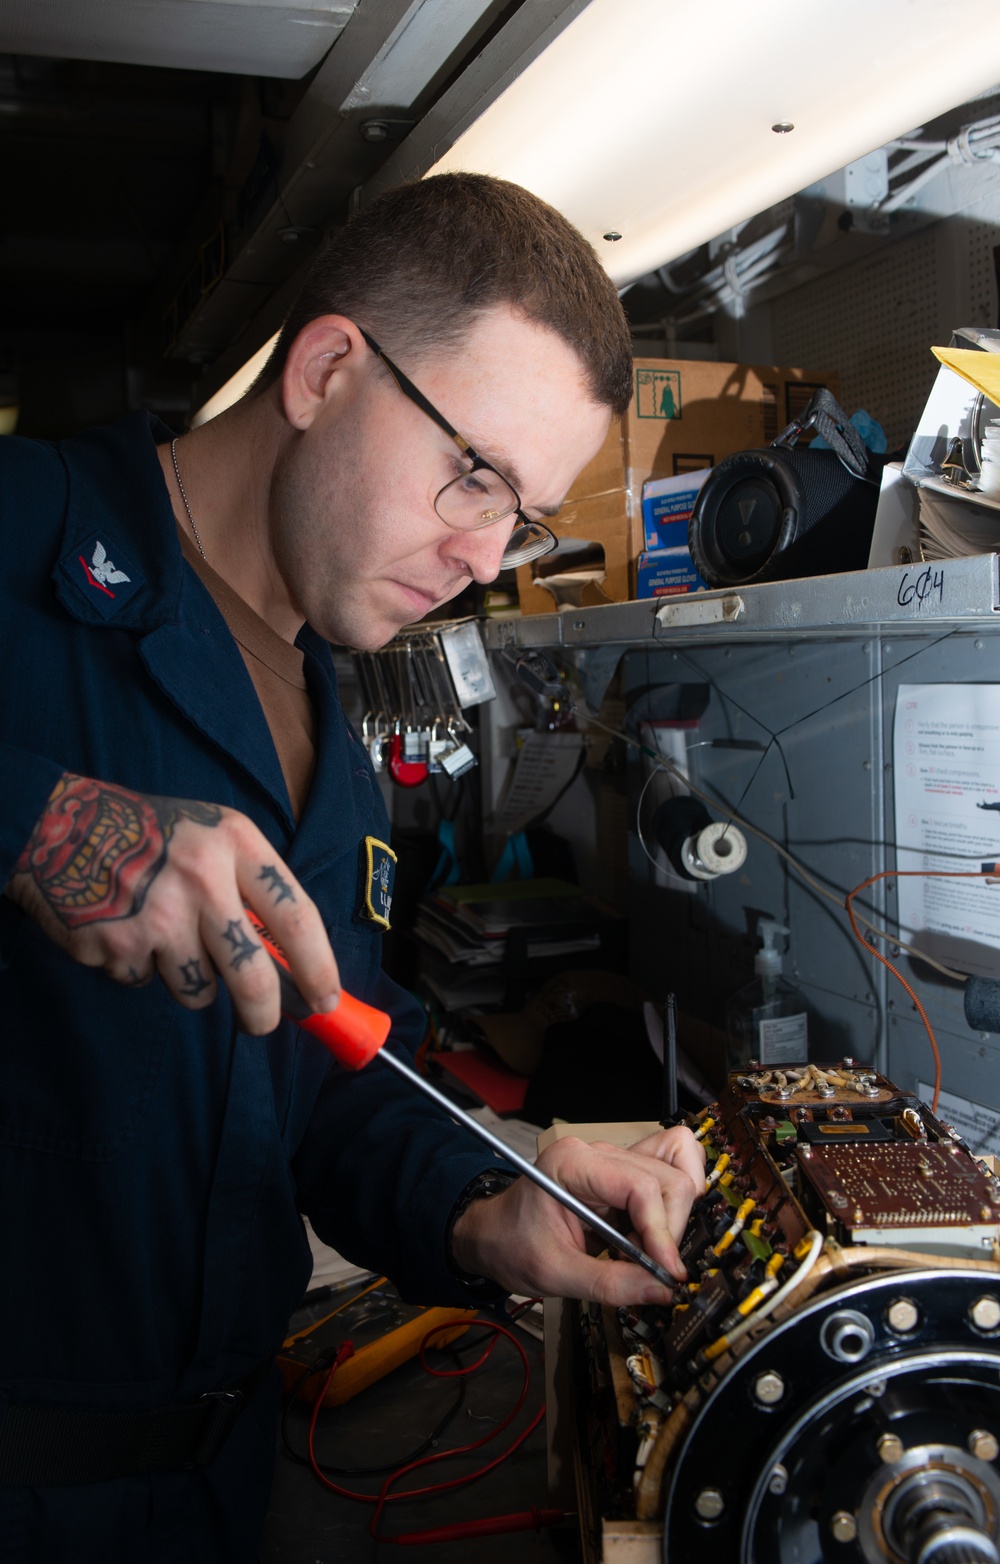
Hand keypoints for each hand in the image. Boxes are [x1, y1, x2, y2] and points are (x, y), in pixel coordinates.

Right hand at [5, 771, 339, 1033]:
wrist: (62, 826)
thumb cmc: (154, 836)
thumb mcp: (214, 838)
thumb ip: (251, 891)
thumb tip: (292, 968)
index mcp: (236, 843)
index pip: (296, 917)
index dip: (319, 968)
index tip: (327, 1001)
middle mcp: (202, 879)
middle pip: (253, 977)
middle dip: (263, 1014)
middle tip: (262, 1022)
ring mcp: (157, 915)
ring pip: (198, 991)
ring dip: (192, 984)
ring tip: (171, 944)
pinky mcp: (117, 944)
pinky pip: (147, 982)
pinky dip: (143, 969)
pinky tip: (130, 933)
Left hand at [449, 1126, 704, 1304]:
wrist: (492, 1235)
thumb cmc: (512, 1246)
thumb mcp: (554, 1274)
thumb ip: (610, 1283)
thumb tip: (663, 1291)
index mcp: (572, 1163)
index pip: (640, 1186)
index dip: (661, 1231)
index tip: (668, 1272)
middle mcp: (598, 1152)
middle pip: (666, 1178)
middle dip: (669, 1228)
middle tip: (652, 1268)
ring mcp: (612, 1160)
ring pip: (674, 1174)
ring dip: (673, 1218)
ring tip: (646, 1250)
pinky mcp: (622, 1174)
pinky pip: (666, 1174)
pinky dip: (673, 1206)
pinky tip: (651, 1236)